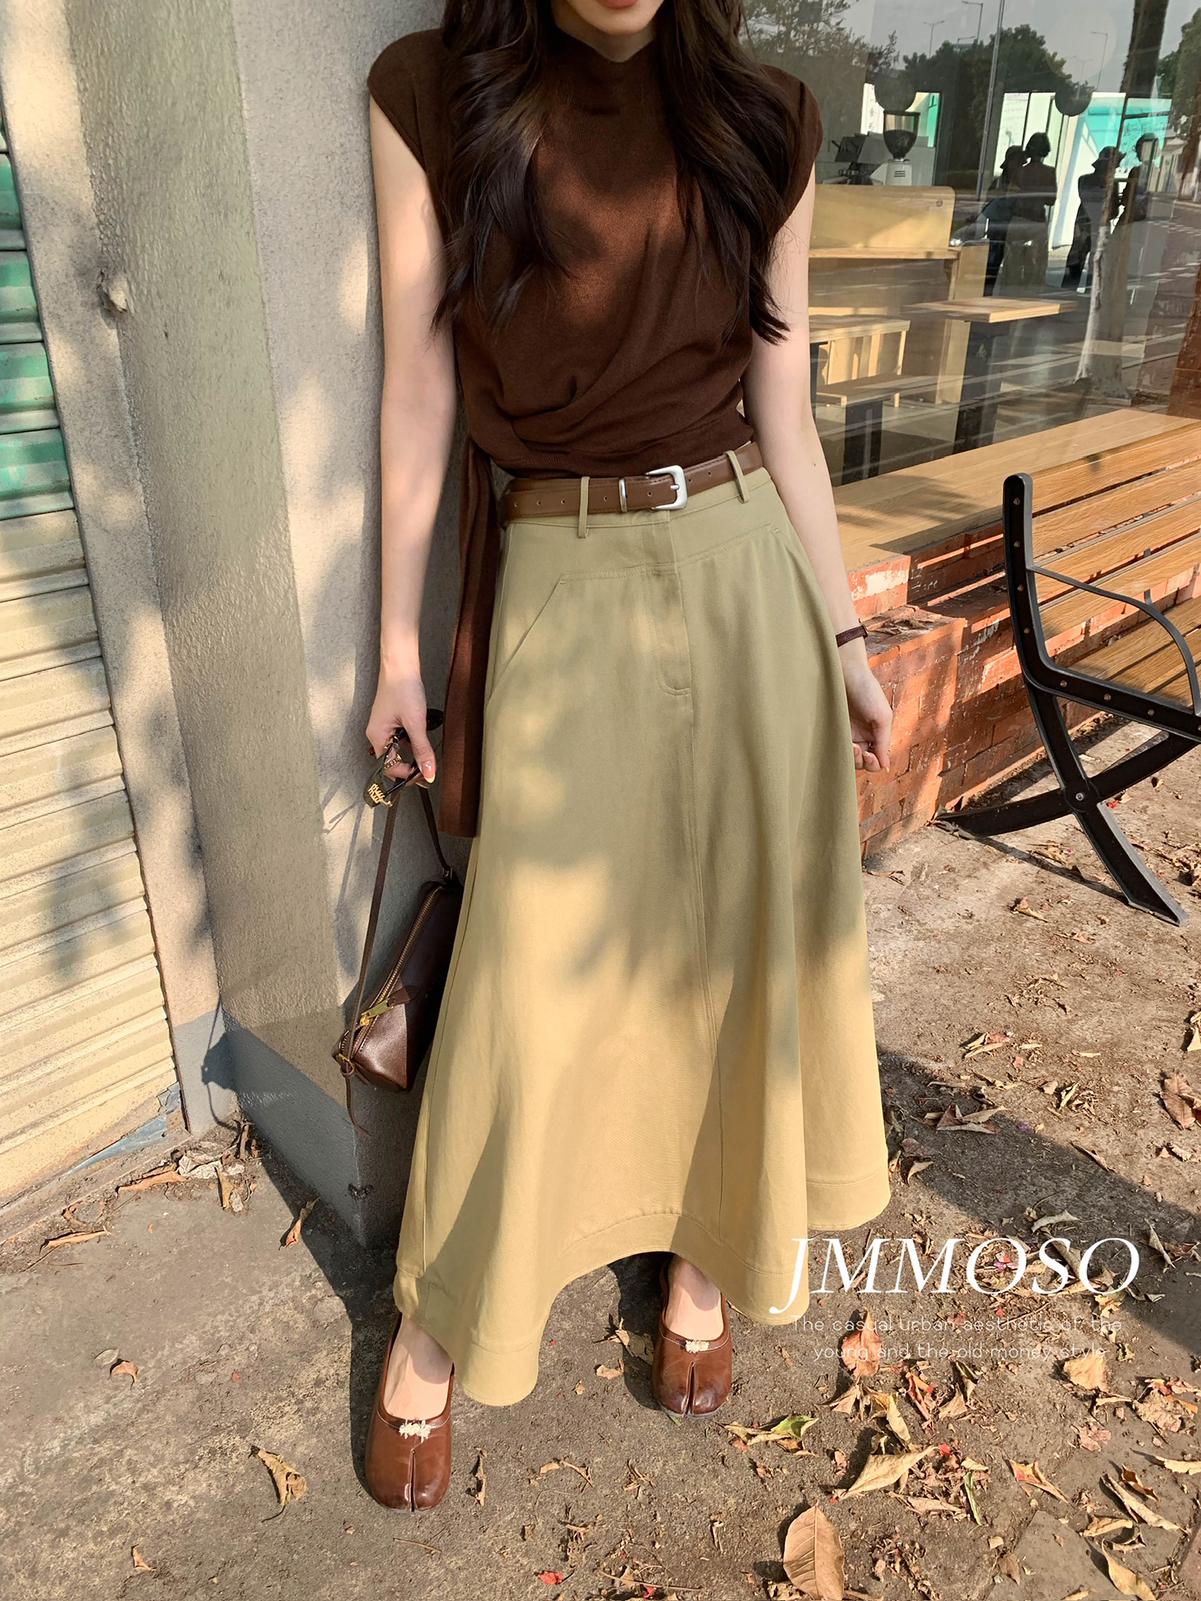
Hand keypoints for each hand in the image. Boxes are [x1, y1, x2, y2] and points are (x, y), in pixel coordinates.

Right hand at [366, 666, 436, 784]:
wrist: (401, 665)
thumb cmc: (403, 689)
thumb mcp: (416, 723)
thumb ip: (422, 750)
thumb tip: (428, 773)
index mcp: (377, 737)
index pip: (388, 767)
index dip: (406, 774)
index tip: (424, 774)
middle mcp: (377, 734)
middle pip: (392, 759)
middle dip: (409, 764)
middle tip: (428, 765)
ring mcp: (383, 726)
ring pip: (398, 748)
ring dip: (412, 751)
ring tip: (426, 748)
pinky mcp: (391, 719)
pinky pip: (400, 737)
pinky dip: (411, 739)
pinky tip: (421, 733)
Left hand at [840, 656, 890, 772]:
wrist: (845, 672)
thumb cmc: (867, 690)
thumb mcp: (882, 716)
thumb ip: (884, 742)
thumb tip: (885, 766)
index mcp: (876, 735)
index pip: (876, 760)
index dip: (874, 763)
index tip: (870, 755)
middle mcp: (861, 737)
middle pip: (862, 763)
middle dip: (861, 762)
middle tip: (857, 749)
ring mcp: (846, 734)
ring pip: (848, 759)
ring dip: (850, 758)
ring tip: (850, 745)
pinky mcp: (831, 730)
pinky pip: (835, 748)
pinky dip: (839, 751)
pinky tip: (841, 743)